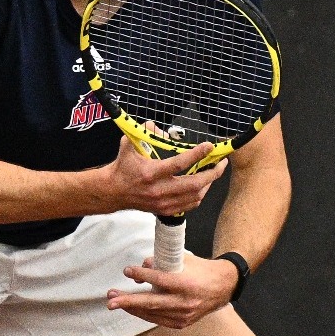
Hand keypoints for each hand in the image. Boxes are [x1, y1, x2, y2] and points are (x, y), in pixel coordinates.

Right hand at [104, 133, 225, 216]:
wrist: (113, 191)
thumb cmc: (123, 167)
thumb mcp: (129, 144)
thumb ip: (144, 132)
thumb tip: (157, 125)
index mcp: (151, 172)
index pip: (179, 163)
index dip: (197, 154)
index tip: (209, 146)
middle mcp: (158, 189)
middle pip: (194, 184)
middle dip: (212, 173)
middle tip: (221, 163)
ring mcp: (162, 202)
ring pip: (195, 196)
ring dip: (208, 184)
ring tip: (213, 173)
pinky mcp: (164, 210)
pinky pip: (189, 205)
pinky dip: (199, 195)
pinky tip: (202, 186)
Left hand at [106, 255, 239, 329]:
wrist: (224, 287)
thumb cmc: (202, 270)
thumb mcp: (185, 260)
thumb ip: (163, 263)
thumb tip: (142, 267)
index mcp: (188, 284)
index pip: (160, 280)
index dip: (142, 276)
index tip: (127, 271)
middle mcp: (185, 303)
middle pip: (152, 302)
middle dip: (128, 301)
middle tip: (110, 299)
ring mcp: (184, 316)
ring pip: (152, 313)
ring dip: (131, 307)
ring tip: (114, 301)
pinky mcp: (182, 323)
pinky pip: (157, 319)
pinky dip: (143, 313)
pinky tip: (131, 308)